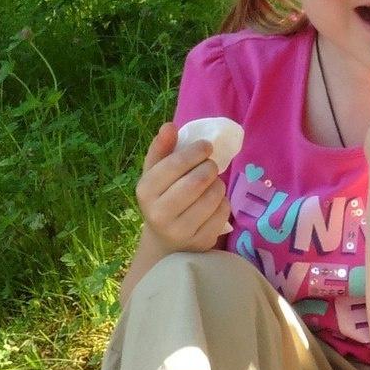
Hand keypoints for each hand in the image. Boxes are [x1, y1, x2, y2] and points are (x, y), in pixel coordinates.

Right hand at [134, 121, 230, 255]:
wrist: (167, 243)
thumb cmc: (163, 198)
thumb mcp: (155, 174)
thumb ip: (161, 148)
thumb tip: (169, 126)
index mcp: (146, 191)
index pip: (174, 165)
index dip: (195, 151)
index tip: (206, 147)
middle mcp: (159, 214)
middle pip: (196, 181)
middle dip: (209, 167)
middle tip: (210, 166)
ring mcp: (181, 231)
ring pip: (213, 196)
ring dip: (218, 184)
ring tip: (212, 183)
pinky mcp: (200, 242)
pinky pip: (222, 212)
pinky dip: (223, 202)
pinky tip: (214, 203)